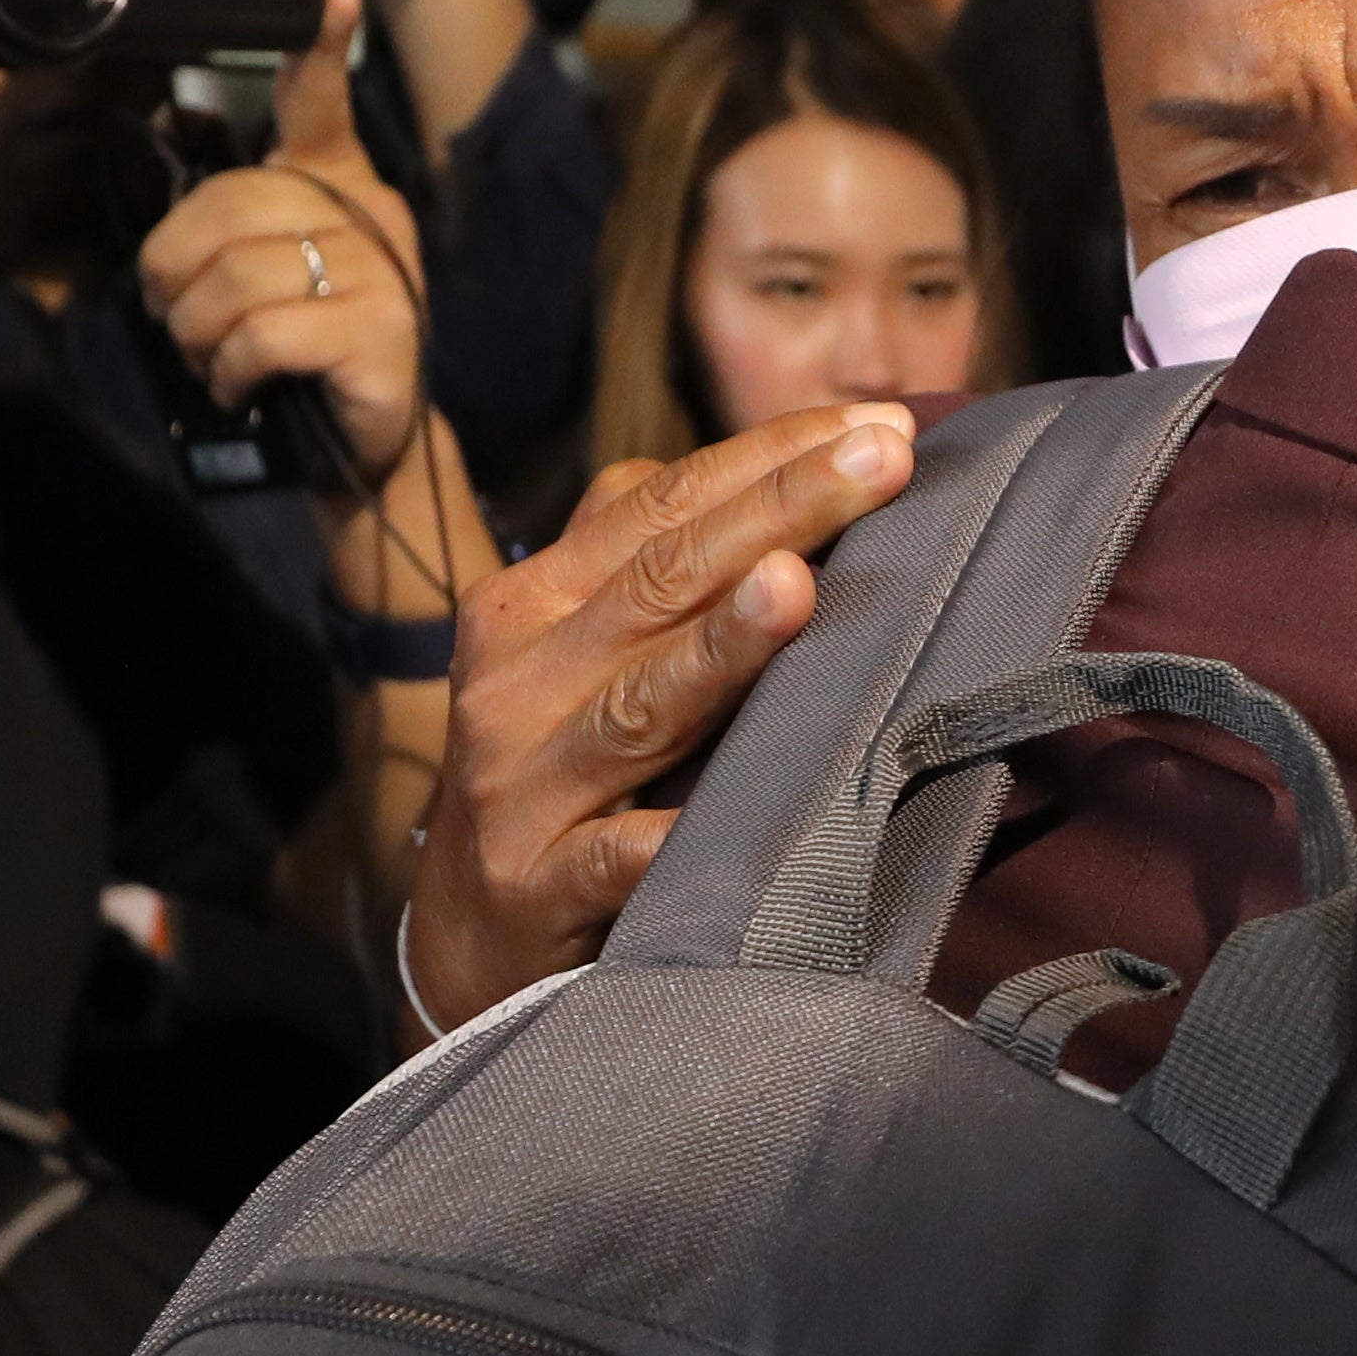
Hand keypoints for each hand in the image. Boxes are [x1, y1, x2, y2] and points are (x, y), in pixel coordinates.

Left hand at [136, 0, 428, 491]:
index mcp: (342, 185)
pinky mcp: (380, 333)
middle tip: (181, 320)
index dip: (321, 44)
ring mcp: (385, 274)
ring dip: (200, 333)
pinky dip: (232, 368)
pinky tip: (245, 384)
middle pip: (231, 206)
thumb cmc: (302, 348)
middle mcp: (372, 215)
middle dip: (178, 273)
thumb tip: (174, 131)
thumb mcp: (267, 268)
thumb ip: (235, 212)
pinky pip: (262, 331)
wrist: (363, 448)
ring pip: (235, 277)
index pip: (325, 104)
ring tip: (216, 360)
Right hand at [405, 402, 920, 1023]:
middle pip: (661, 580)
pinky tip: (750, 808)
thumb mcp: (579, 648)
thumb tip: (789, 460)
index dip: (767, 458)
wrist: (470, 932)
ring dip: (722, 646)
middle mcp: (517, 677)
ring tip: (798, 585)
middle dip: (779, 511)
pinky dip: (673, 832)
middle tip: (886, 459)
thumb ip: (653, 561)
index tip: (875, 423)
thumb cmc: (560, 763)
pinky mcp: (542, 884)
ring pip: (639, 702)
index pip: (659, 505)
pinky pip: (621, 853)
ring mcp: (523, 783)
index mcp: (534, 601)